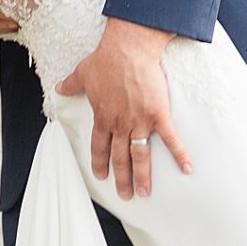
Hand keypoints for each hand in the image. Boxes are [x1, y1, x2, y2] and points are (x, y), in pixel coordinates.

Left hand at [56, 16, 191, 198]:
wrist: (128, 49)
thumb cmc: (106, 59)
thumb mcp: (82, 73)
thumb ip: (71, 84)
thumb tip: (59, 88)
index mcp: (102, 117)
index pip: (99, 146)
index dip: (100, 162)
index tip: (101, 176)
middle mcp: (120, 124)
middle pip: (119, 158)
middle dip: (121, 179)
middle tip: (125, 195)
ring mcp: (139, 122)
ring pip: (140, 156)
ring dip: (142, 176)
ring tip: (144, 193)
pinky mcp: (158, 115)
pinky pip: (170, 139)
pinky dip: (179, 155)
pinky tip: (187, 169)